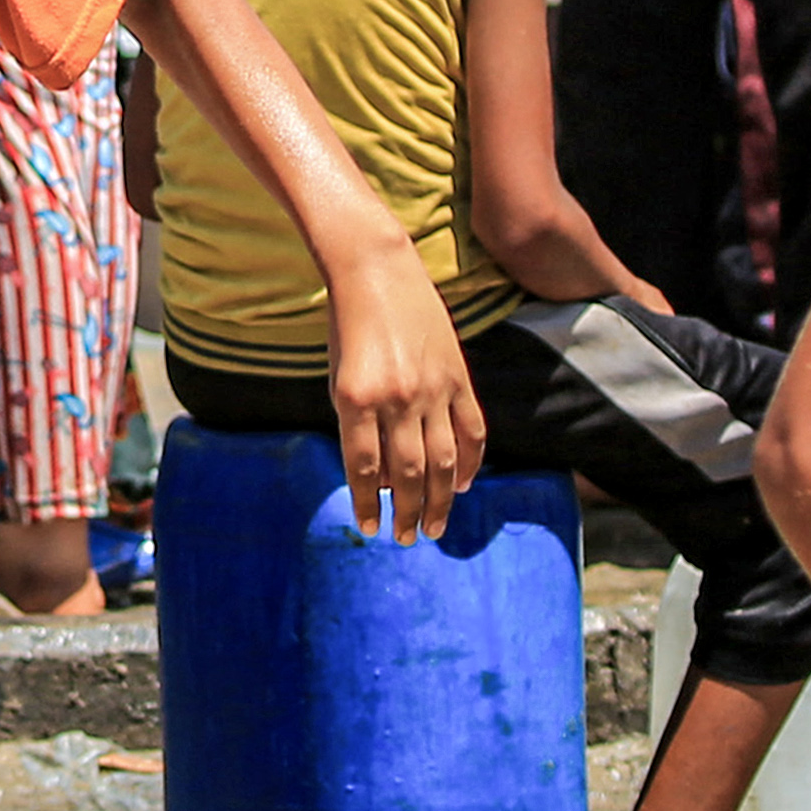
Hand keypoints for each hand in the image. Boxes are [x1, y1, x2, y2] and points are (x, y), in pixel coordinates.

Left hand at [315, 240, 487, 541]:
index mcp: (356, 399)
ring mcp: (432, 388)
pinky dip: (469, 463)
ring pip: (441, 461)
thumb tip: (380, 479)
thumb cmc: (349, 329)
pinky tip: (462, 485)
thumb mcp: (339, 379)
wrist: (378, 272)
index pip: (364, 468)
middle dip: (408, 513)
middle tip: (406, 539)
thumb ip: (357, 427)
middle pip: (407, 473)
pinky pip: (471, 431)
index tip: (370, 528)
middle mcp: (396, 398)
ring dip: (439, 501)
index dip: (368, 504)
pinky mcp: (458, 377)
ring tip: (433, 528)